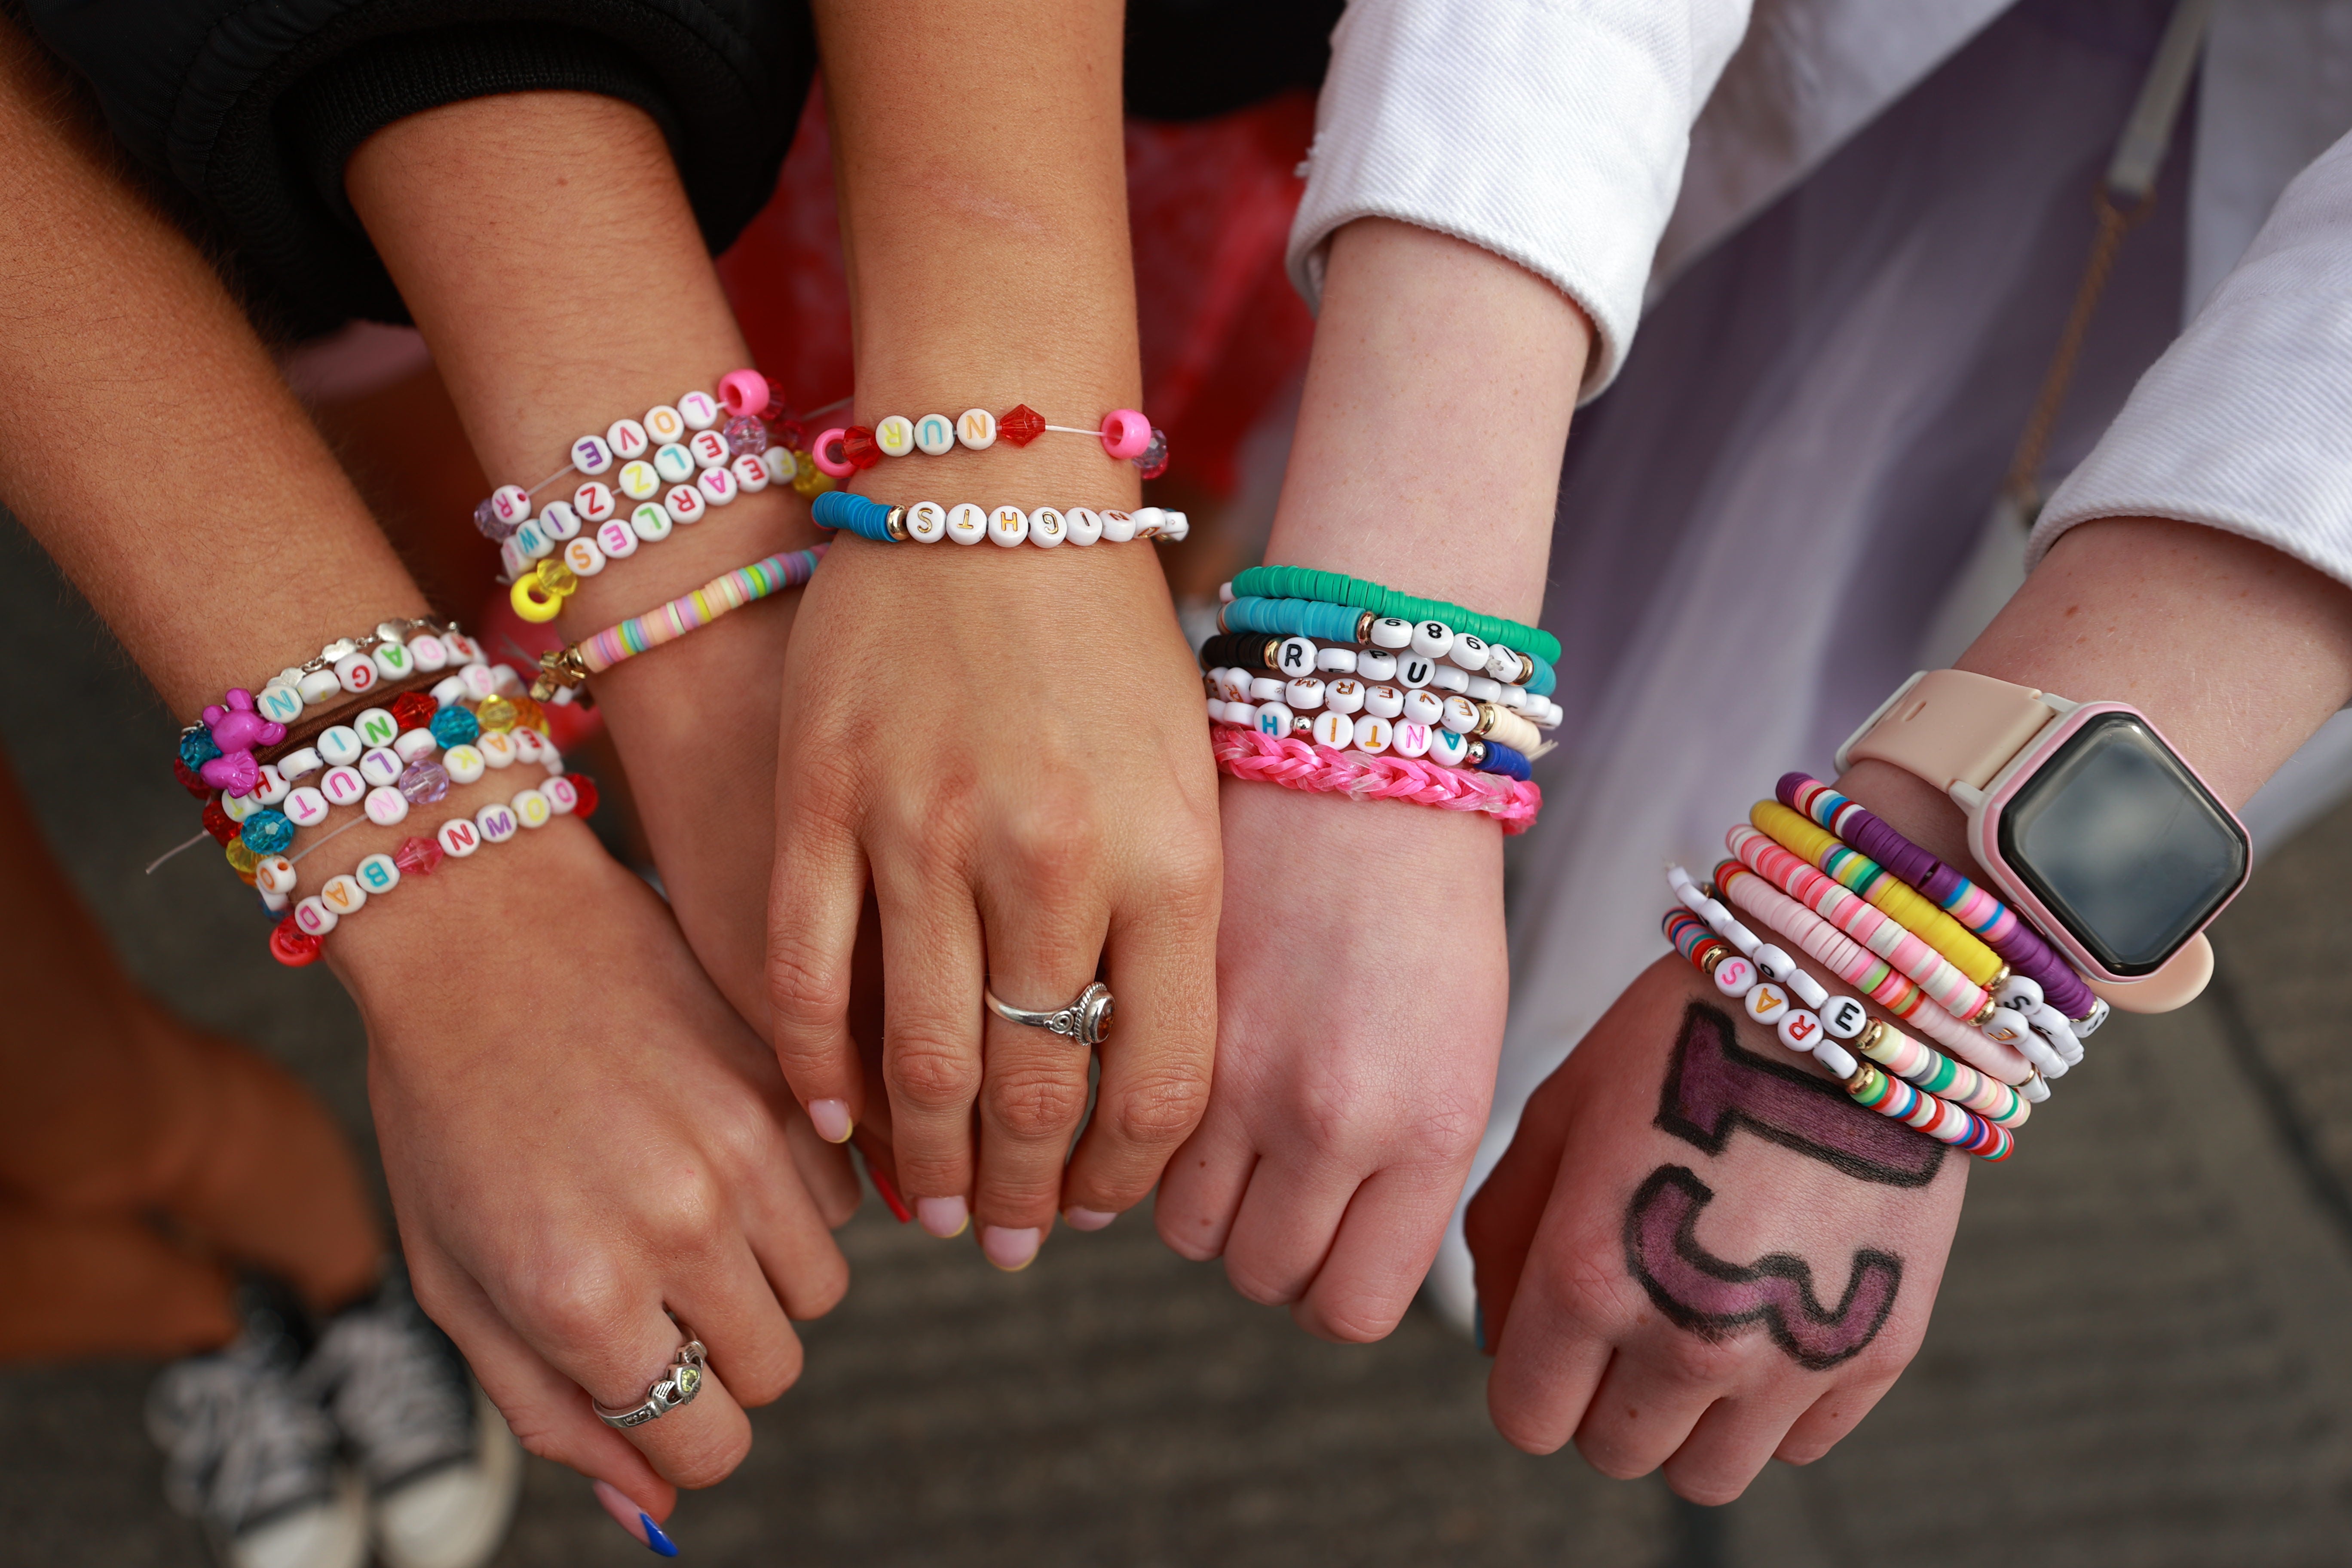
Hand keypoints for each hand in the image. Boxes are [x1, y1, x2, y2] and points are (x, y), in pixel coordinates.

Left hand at [337, 817, 857, 1512]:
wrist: (484, 927)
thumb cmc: (448, 1110)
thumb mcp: (459, 1279)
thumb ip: (552, 1409)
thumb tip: (648, 1506)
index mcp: (579, 1294)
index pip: (703, 1444)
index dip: (684, 1435)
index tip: (660, 1384)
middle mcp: (675, 1229)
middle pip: (773, 1371)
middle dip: (723, 1352)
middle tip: (661, 1285)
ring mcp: (743, 1151)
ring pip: (819, 1291)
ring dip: (765, 1275)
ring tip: (689, 1208)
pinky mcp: (785, 1085)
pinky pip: (841, 1198)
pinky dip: (796, 1197)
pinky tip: (721, 1147)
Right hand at [767, 536, 1220, 1268]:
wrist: (989, 488)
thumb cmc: (1104, 642)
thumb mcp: (1184, 779)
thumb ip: (1171, 926)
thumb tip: (1137, 1084)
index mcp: (1169, 855)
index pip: (1159, 1083)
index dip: (1128, 1176)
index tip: (1102, 1210)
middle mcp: (1052, 855)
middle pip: (1041, 1092)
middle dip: (1026, 1196)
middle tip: (1011, 1239)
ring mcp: (925, 828)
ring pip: (924, 1058)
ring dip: (929, 1161)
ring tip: (935, 1212)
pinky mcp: (822, 800)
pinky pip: (810, 977)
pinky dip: (819, 1070)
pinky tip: (834, 1121)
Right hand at [1156, 781, 1506, 1339]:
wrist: (1361, 765)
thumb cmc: (1426, 909)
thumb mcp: (1455, 1055)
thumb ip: (1399, 1167)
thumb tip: (1334, 1251)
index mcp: (1428, 1132)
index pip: (1349, 1307)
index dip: (1325, 1289)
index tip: (1319, 1246)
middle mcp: (1335, 1120)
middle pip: (1256, 1273)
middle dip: (1256, 1240)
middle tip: (1264, 1176)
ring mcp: (1240, 1073)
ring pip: (1180, 1223)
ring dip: (1192, 1193)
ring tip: (1215, 1124)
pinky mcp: (1167, 1017)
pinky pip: (1131, 1135)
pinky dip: (1144, 1131)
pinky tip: (1175, 1075)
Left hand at [1467, 954, 1966, 1502]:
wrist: (1847, 1000)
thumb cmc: (1685, 1040)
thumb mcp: (1559, 1114)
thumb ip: (1507, 1235)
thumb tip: (1498, 1337)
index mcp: (1589, 1278)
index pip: (1528, 1418)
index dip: (1532, 1380)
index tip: (1555, 1335)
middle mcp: (1685, 1339)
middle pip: (1613, 1453)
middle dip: (1604, 1400)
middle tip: (1628, 1320)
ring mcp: (1787, 1357)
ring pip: (1705, 1476)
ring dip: (1688, 1422)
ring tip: (1698, 1328)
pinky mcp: (1875, 1354)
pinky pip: (1797, 1446)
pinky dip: (1773, 1407)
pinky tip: (1770, 1315)